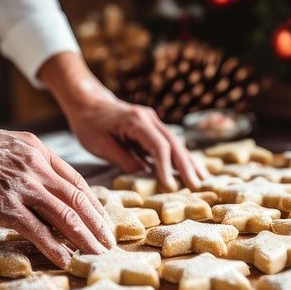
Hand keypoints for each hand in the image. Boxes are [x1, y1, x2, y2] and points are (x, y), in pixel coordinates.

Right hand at [0, 96, 113, 267]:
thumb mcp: (6, 145)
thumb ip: (28, 163)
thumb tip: (42, 187)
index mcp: (38, 151)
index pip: (76, 181)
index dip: (93, 204)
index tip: (101, 221)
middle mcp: (36, 167)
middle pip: (78, 199)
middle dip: (97, 224)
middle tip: (109, 244)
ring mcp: (22, 187)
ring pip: (66, 215)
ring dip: (85, 238)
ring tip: (96, 255)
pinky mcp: (4, 206)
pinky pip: (37, 231)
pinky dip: (55, 247)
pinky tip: (65, 260)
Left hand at [39, 53, 205, 189]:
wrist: (88, 102)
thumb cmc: (90, 124)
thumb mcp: (100, 145)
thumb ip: (124, 160)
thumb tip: (145, 177)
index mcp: (136, 121)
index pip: (158, 146)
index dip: (166, 168)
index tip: (170, 187)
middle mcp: (149, 118)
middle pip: (173, 144)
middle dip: (186, 166)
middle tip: (196, 186)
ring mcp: (153, 122)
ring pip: (176, 144)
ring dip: (188, 162)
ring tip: (202, 179)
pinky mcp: (152, 128)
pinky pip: (169, 144)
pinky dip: (180, 158)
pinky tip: (190, 170)